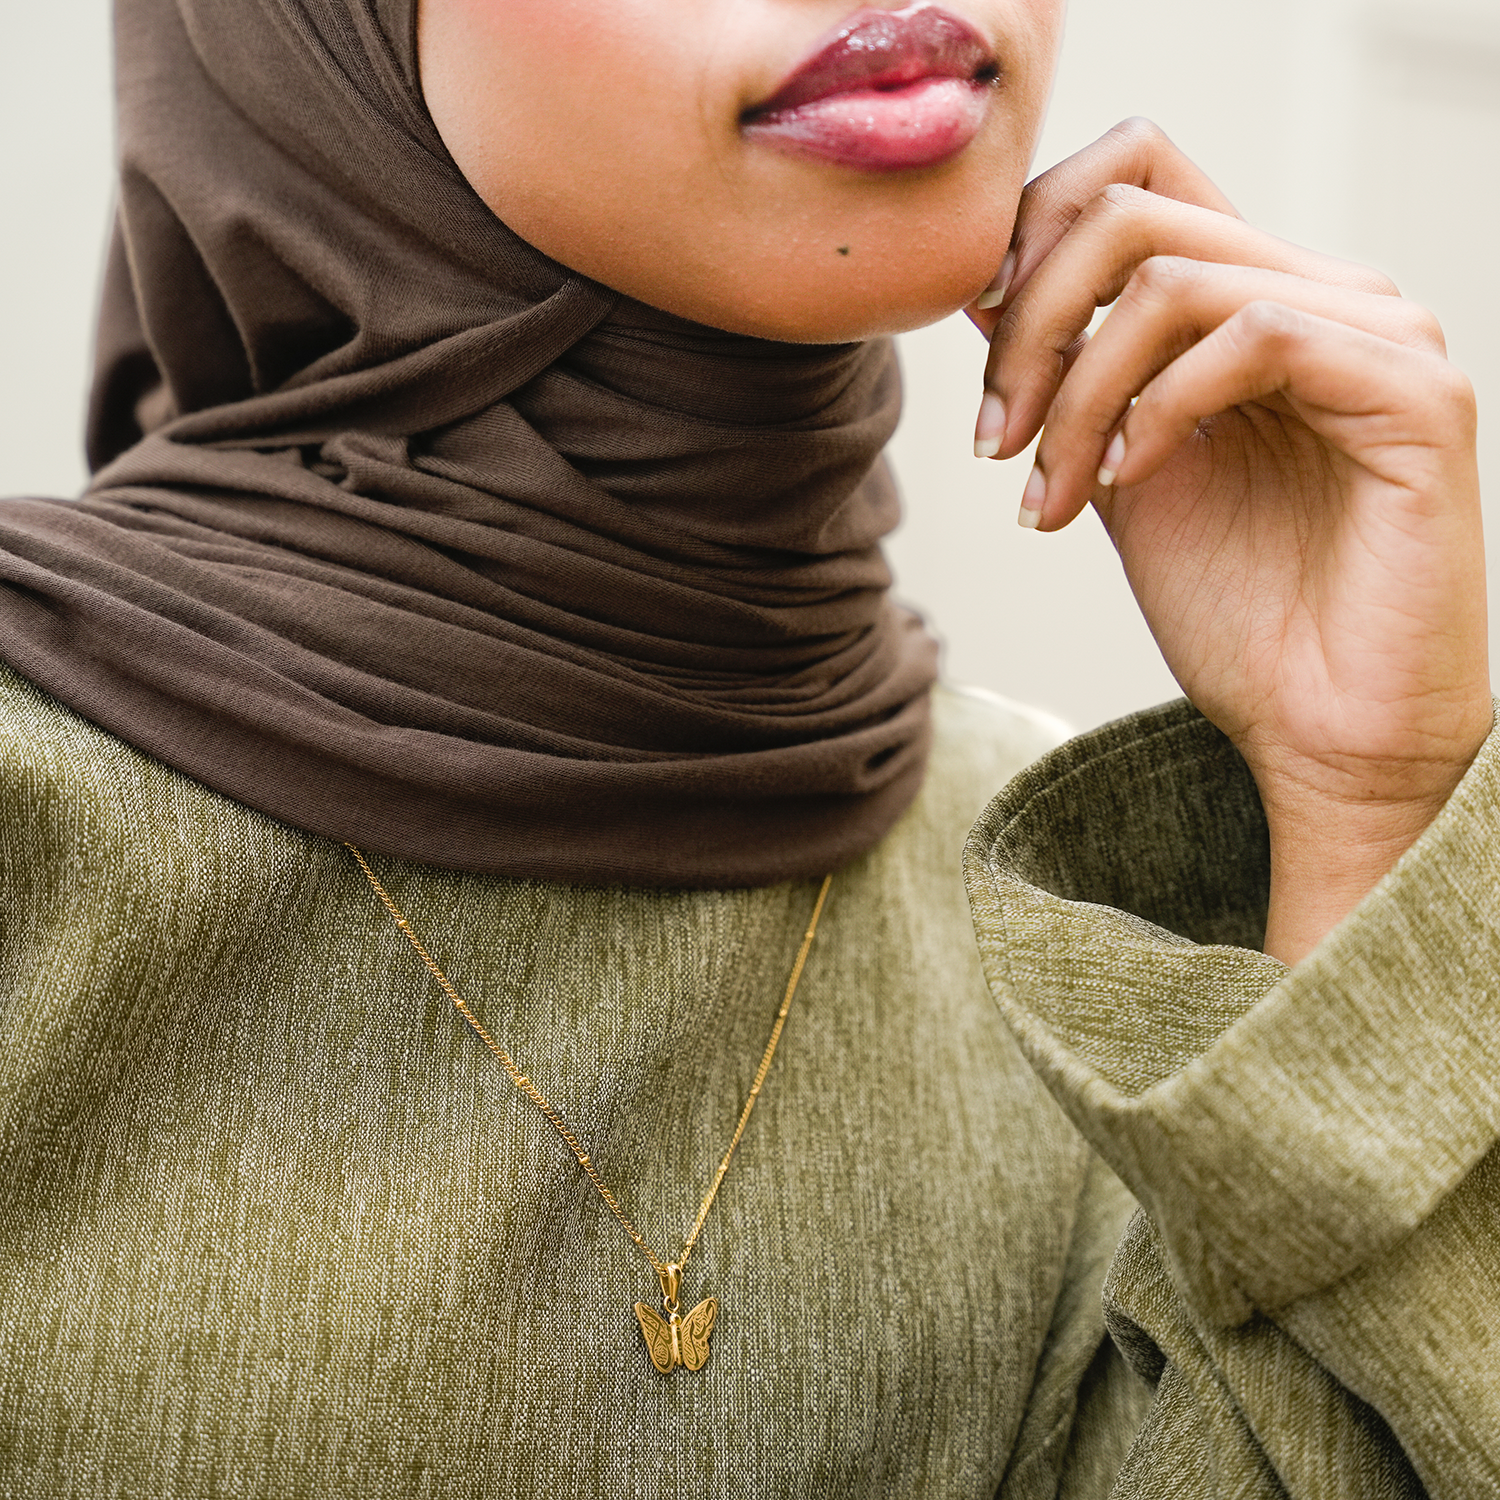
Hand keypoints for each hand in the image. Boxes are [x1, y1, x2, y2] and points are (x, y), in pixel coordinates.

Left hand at [969, 119, 1490, 963]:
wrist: (1319, 727)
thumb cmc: (1235, 612)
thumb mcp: (1114, 471)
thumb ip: (1073, 377)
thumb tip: (987, 285)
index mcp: (1254, 298)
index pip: (1138, 173)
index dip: (1032, 232)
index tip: (976, 343)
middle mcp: (1322, 291)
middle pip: (1133, 212)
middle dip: (1029, 327)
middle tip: (994, 439)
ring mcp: (1378, 332)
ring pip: (1173, 280)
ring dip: (1077, 394)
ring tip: (1047, 494)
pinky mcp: (1414, 391)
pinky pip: (1255, 334)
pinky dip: (1159, 408)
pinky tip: (1124, 480)